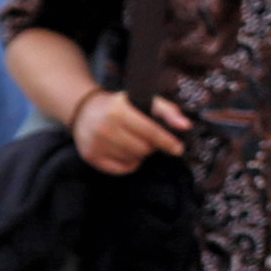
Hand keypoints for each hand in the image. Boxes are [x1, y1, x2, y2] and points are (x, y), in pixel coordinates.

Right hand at [72, 90, 190, 175]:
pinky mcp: (91, 157)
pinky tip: (124, 152)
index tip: (178, 149)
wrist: (85, 110)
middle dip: (150, 146)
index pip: (150, 132)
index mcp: (118, 110)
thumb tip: (186, 126)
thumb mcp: (143, 101)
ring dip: (139, 154)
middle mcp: (105, 127)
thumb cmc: (120, 106)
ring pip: (133, 160)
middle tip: (146, 138)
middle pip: (143, 149)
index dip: (167, 142)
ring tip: (132, 142)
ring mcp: (96, 144)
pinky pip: (122, 170)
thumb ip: (167, 110)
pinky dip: (129, 164)